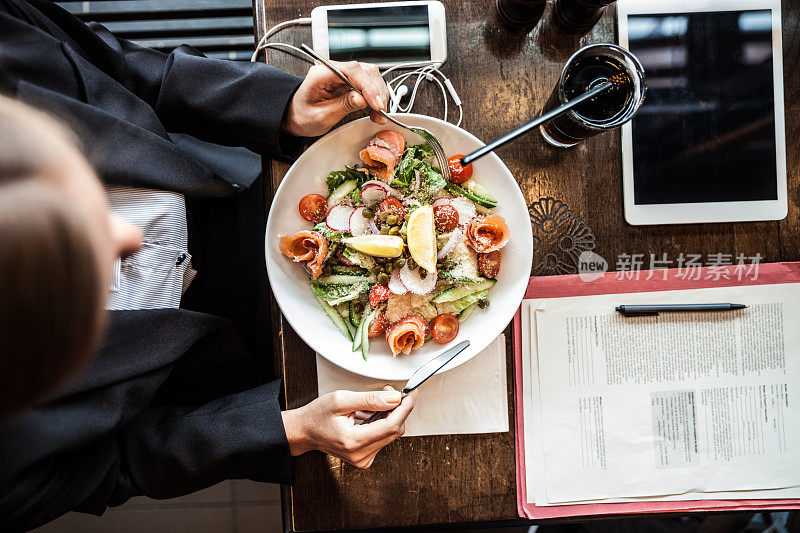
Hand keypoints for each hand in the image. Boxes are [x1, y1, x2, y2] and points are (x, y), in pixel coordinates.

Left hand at [281, 61, 390, 136]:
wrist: (294, 117)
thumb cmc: (302, 116)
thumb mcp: (321, 116)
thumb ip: (342, 106)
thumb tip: (362, 99)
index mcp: (322, 73)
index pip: (352, 70)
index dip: (368, 86)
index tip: (376, 103)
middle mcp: (333, 70)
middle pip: (365, 71)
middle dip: (376, 92)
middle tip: (380, 112)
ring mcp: (342, 74)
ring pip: (370, 76)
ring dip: (378, 95)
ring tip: (377, 114)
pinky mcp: (348, 82)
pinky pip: (368, 84)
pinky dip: (375, 97)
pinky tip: (375, 110)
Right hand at [281, 385, 415, 467]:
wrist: (304, 431)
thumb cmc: (317, 415)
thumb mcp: (341, 399)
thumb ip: (370, 399)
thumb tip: (394, 398)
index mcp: (354, 441)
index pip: (391, 426)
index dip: (404, 408)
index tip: (411, 394)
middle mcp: (360, 455)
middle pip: (394, 430)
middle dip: (396, 408)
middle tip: (388, 391)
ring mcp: (363, 459)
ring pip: (390, 434)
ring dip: (388, 415)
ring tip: (371, 403)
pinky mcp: (364, 458)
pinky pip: (383, 438)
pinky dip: (381, 424)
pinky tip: (369, 415)